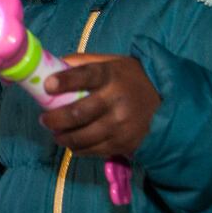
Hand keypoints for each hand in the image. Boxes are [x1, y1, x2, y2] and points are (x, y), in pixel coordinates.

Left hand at [38, 53, 160, 157]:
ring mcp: (121, 125)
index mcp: (111, 75)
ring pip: (82, 137)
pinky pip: (93, 150)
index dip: (64, 81)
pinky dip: (78, 148)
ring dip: (63, 137)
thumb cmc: (131, 79)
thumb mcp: (112, 62)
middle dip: (54, 119)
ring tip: (56, 133)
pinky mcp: (124, 143)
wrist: (167, 102)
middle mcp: (116, 101)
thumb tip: (54, 64)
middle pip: (78, 114)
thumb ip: (84, 62)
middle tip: (44, 120)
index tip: (48, 86)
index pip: (85, 76)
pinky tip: (72, 143)